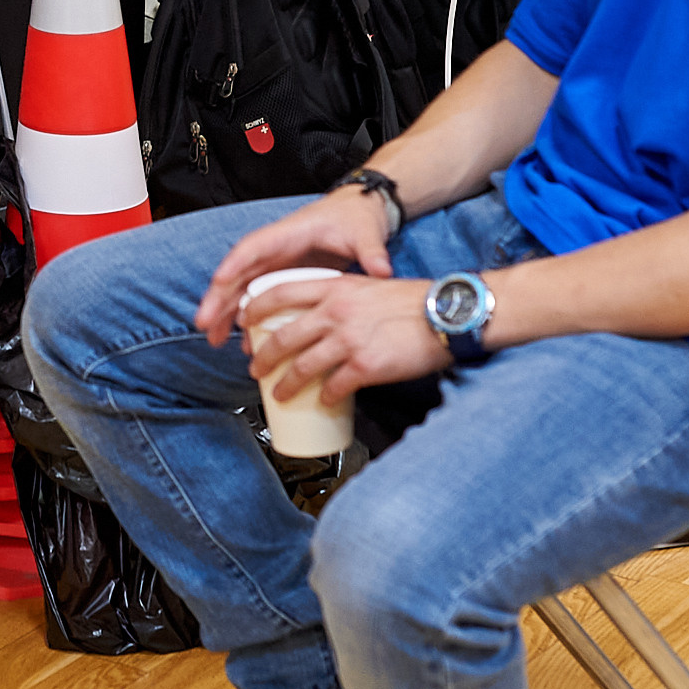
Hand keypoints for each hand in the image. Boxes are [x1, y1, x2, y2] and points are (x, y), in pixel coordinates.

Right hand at [195, 189, 395, 346]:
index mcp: (289, 233)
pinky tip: (245, 342)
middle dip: (218, 298)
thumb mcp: (365, 232)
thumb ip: (371, 251)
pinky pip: (258, 298)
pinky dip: (248, 318)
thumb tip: (381, 270)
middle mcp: (275, 248)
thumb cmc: (357, 218)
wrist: (361, 214)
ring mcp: (276, 263)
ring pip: (242, 288)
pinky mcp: (283, 276)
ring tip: (215, 340)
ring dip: (226, 312)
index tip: (218, 284)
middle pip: (238, 272)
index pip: (253, 248)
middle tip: (204, 324)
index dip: (233, 266)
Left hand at [239, 270, 447, 405]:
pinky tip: (325, 403)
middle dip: (262, 357)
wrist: (443, 314)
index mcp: (334, 288)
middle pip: (283, 336)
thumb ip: (341, 298)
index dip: (255, 308)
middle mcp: (336, 312)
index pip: (280, 292)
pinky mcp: (365, 366)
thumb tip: (321, 319)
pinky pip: (335, 387)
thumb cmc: (411, 301)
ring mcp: (349, 340)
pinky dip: (326, 398)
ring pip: (302, 367)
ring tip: (279, 394)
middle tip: (254, 368)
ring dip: (285, 385)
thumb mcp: (367, 285)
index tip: (244, 320)